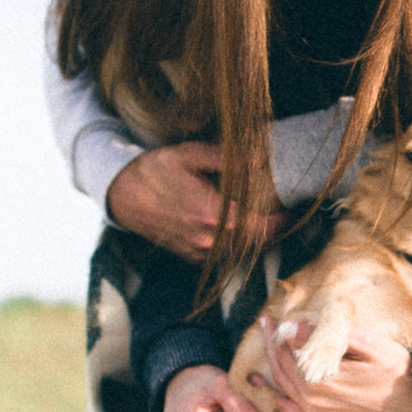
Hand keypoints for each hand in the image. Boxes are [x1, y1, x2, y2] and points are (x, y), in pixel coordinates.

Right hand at [106, 142, 284, 262]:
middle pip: (256, 242)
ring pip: (241, 250)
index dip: (281, 220)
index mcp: (212, 215)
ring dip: (254, 236)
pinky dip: (234, 242)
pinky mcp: (191, 256)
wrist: (121, 195)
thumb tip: (258, 159)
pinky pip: (223, 253)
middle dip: (272, 228)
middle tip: (280, 209)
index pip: (262, 227)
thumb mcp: (189, 155)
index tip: (290, 207)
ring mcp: (199, 252)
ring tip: (261, 214)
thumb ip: (226, 159)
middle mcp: (208, 240)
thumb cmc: (155, 171)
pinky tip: (236, 223)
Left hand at [251, 319, 411, 411]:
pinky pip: (289, 409)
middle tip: (267, 324)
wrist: (411, 403)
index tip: (273, 317)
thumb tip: (292, 328)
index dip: (279, 332)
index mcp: (323, 379)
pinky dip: (276, 395)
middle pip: (281, 368)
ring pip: (282, 387)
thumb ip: (330, 337)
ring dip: (272, 364)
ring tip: (269, 343)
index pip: (289, 351)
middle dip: (272, 344)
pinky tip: (269, 384)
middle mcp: (313, 400)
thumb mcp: (369, 344)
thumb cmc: (394, 368)